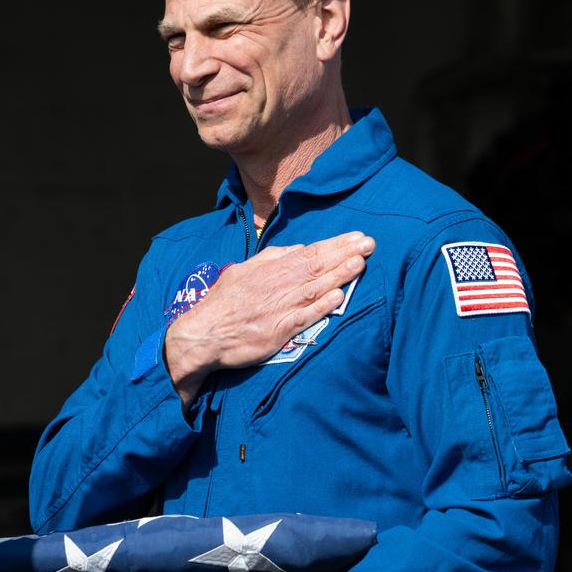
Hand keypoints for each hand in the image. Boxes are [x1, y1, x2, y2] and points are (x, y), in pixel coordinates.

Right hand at [164, 231, 374, 405]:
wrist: (203, 335)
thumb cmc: (222, 304)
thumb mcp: (241, 272)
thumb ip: (269, 259)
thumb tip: (297, 248)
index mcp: (268, 270)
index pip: (307, 253)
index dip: (333, 244)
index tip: (355, 237)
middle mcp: (275, 286)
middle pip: (315, 266)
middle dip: (344, 254)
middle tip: (369, 244)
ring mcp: (278, 308)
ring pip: (313, 288)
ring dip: (339, 275)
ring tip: (360, 263)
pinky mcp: (277, 331)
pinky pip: (304, 317)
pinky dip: (321, 306)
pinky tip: (339, 297)